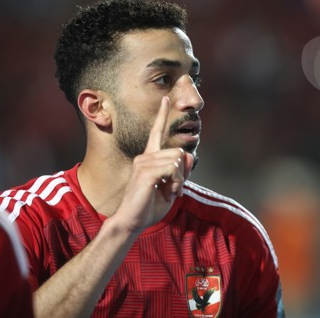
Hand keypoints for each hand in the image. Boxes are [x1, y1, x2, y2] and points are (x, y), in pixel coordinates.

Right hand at [112, 97, 193, 232]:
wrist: (133, 221)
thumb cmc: (150, 206)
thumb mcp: (171, 188)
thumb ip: (180, 172)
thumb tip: (186, 154)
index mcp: (149, 158)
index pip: (156, 132)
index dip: (162, 115)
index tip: (166, 98)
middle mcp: (145, 156)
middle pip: (178, 152)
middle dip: (182, 173)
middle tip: (173, 189)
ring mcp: (143, 162)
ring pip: (177, 160)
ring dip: (179, 180)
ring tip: (168, 192)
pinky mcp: (145, 171)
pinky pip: (172, 168)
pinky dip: (176, 182)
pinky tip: (167, 192)